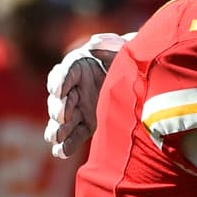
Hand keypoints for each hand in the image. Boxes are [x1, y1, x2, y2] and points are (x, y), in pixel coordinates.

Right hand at [43, 33, 127, 157]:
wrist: (142, 78)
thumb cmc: (130, 59)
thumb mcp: (123, 47)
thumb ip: (109, 43)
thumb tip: (94, 43)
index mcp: (80, 66)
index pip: (65, 73)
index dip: (60, 81)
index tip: (59, 90)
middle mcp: (76, 88)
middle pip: (60, 99)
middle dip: (58, 108)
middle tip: (61, 116)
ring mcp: (80, 107)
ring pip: (63, 120)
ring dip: (58, 129)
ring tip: (55, 138)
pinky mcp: (88, 123)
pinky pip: (74, 134)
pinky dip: (67, 144)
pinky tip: (60, 153)